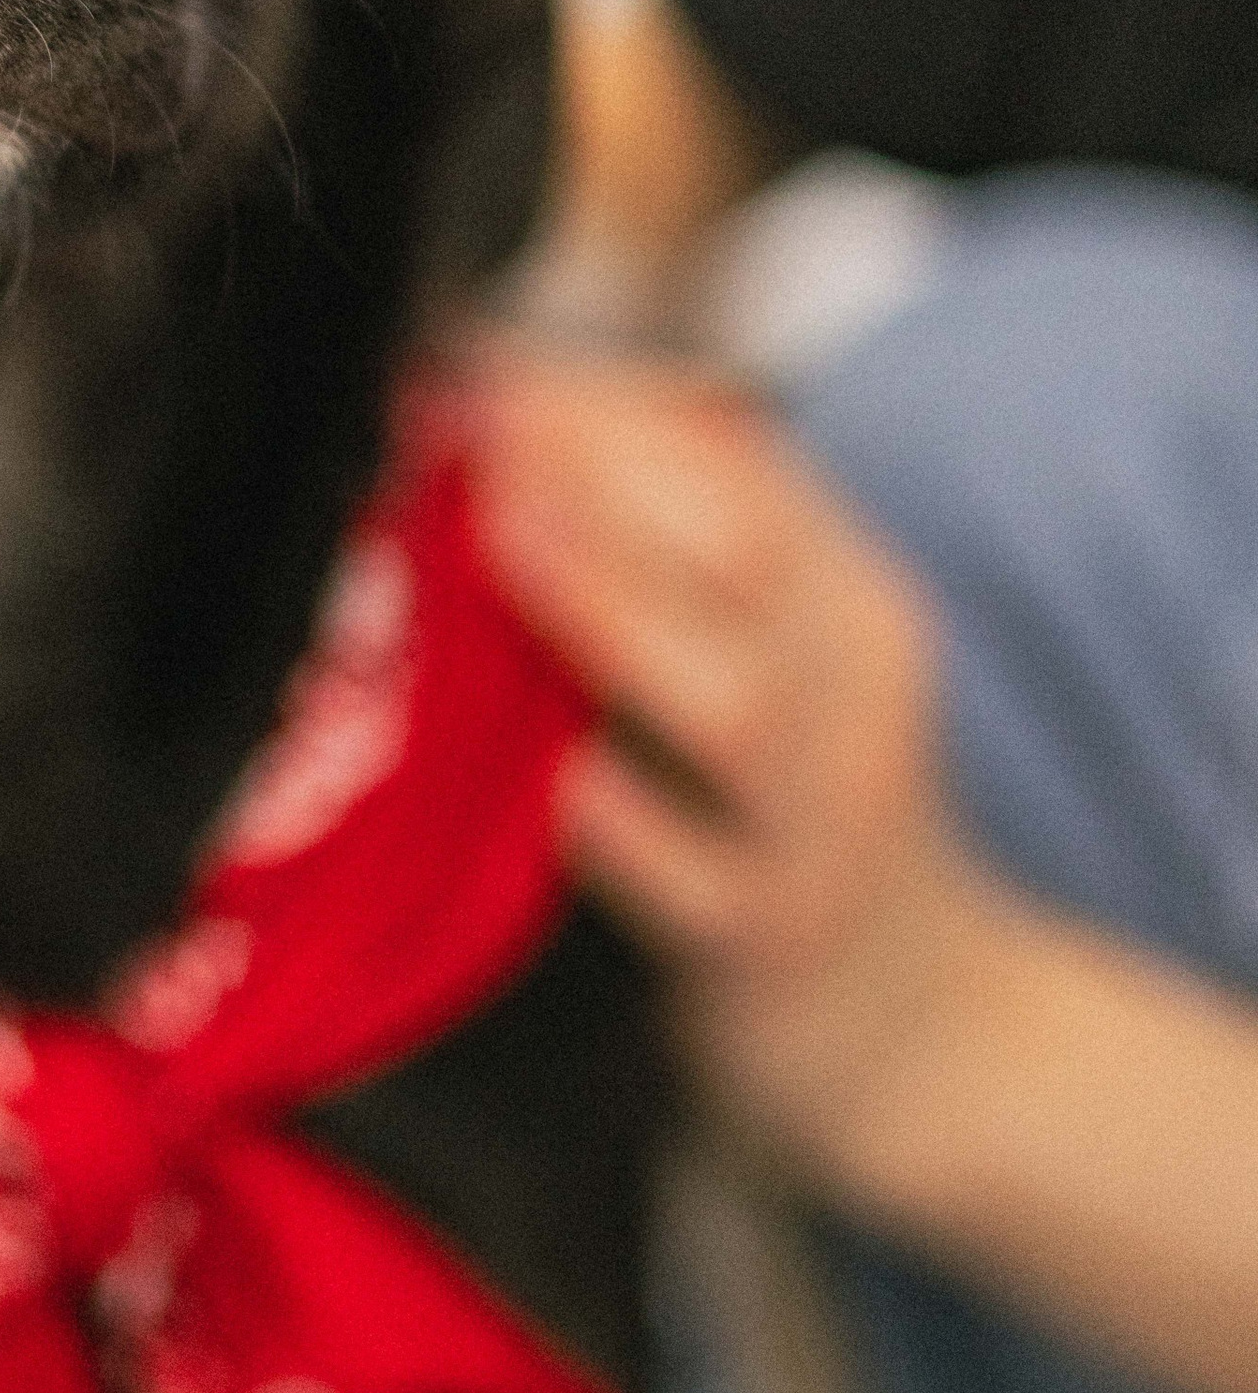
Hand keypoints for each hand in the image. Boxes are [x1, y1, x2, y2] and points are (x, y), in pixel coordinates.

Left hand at [460, 341, 983, 1199]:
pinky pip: (700, 883)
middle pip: (749, 555)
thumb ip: (671, 555)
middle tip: (475, 430)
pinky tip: (553, 777)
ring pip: (735, 705)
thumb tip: (501, 421)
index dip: (608, 404)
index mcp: (848, 601)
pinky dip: (626, 824)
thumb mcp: (775, 661)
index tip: (480, 362)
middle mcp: (853, 695)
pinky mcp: (772, 947)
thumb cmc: (791, 816)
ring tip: (503, 539)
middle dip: (606, 478)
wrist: (917, 1030)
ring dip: (609, 612)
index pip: (744, 462)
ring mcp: (820, 827)